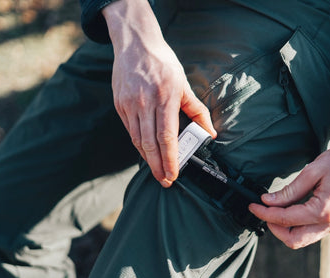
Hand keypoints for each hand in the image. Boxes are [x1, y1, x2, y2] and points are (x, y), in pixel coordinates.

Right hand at [103, 0, 215, 186]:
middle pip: (150, 143)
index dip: (170, 158)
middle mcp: (145, 102)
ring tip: (157, 172)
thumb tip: (210, 133)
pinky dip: (139, 144)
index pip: (167, 136)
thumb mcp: (184, 83)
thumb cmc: (163, 63)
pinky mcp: (120, 104)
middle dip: (158, 166)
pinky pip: (130, 130)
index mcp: (165, 97)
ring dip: (148, 159)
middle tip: (165, 181)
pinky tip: (147, 153)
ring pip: (138, 140)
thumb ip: (197, 110)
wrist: (135, 44)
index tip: (174, 174)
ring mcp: (130, 104)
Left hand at [249, 118, 329, 248]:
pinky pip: (313, 232)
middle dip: (274, 228)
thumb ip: (290, 190)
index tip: (252, 205)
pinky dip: (298, 225)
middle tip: (262, 211)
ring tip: (274, 210)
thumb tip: (268, 201)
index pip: (285, 219)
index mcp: (325, 211)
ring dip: (285, 229)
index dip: (264, 213)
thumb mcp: (314, 170)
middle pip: (293, 240)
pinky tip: (290, 210)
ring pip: (303, 239)